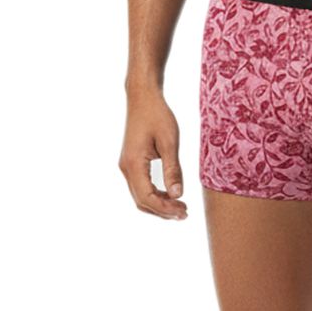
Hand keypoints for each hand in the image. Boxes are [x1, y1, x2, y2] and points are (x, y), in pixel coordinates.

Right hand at [119, 87, 187, 219]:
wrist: (142, 97)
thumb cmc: (157, 115)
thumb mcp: (170, 142)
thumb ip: (173, 169)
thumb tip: (178, 195)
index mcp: (134, 164)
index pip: (147, 197)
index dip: (165, 208)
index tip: (184, 211)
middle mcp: (126, 168)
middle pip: (142, 201)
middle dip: (163, 211)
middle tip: (185, 213)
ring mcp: (127, 166)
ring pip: (140, 196)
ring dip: (158, 205)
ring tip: (180, 207)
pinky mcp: (131, 163)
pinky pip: (140, 186)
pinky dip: (154, 195)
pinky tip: (170, 195)